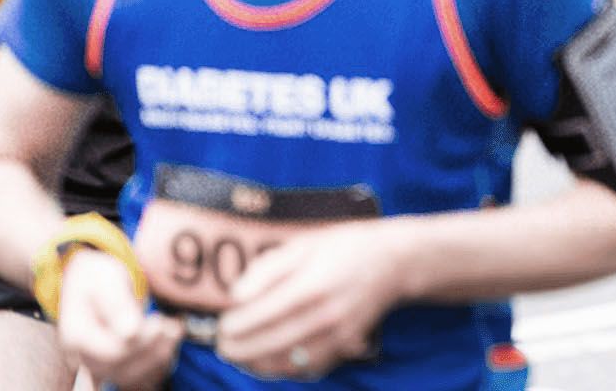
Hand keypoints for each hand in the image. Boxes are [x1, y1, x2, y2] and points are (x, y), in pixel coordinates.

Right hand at [58, 249, 183, 389]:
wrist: (90, 282)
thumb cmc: (97, 278)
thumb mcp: (105, 281)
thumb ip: (117, 304)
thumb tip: (131, 332)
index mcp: (75, 336)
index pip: (112, 353)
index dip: (140, 343)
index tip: (159, 322)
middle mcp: (81, 356)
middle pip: (120, 369)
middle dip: (152, 350)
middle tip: (172, 326)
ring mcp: (95, 363)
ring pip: (129, 377)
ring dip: (158, 357)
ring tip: (175, 330)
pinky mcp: (111, 365)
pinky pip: (133, 375)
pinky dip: (154, 364)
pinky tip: (168, 343)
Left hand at [214, 222, 397, 379]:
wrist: (393, 262)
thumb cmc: (344, 248)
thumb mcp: (303, 245)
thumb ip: (266, 270)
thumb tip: (235, 297)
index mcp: (312, 285)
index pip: (261, 315)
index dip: (235, 326)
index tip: (222, 325)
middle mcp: (326, 314)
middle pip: (270, 344)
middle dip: (239, 349)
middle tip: (223, 345)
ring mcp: (338, 334)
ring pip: (287, 363)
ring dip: (257, 364)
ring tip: (241, 355)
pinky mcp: (346, 346)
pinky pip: (308, 368)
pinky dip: (284, 369)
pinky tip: (269, 360)